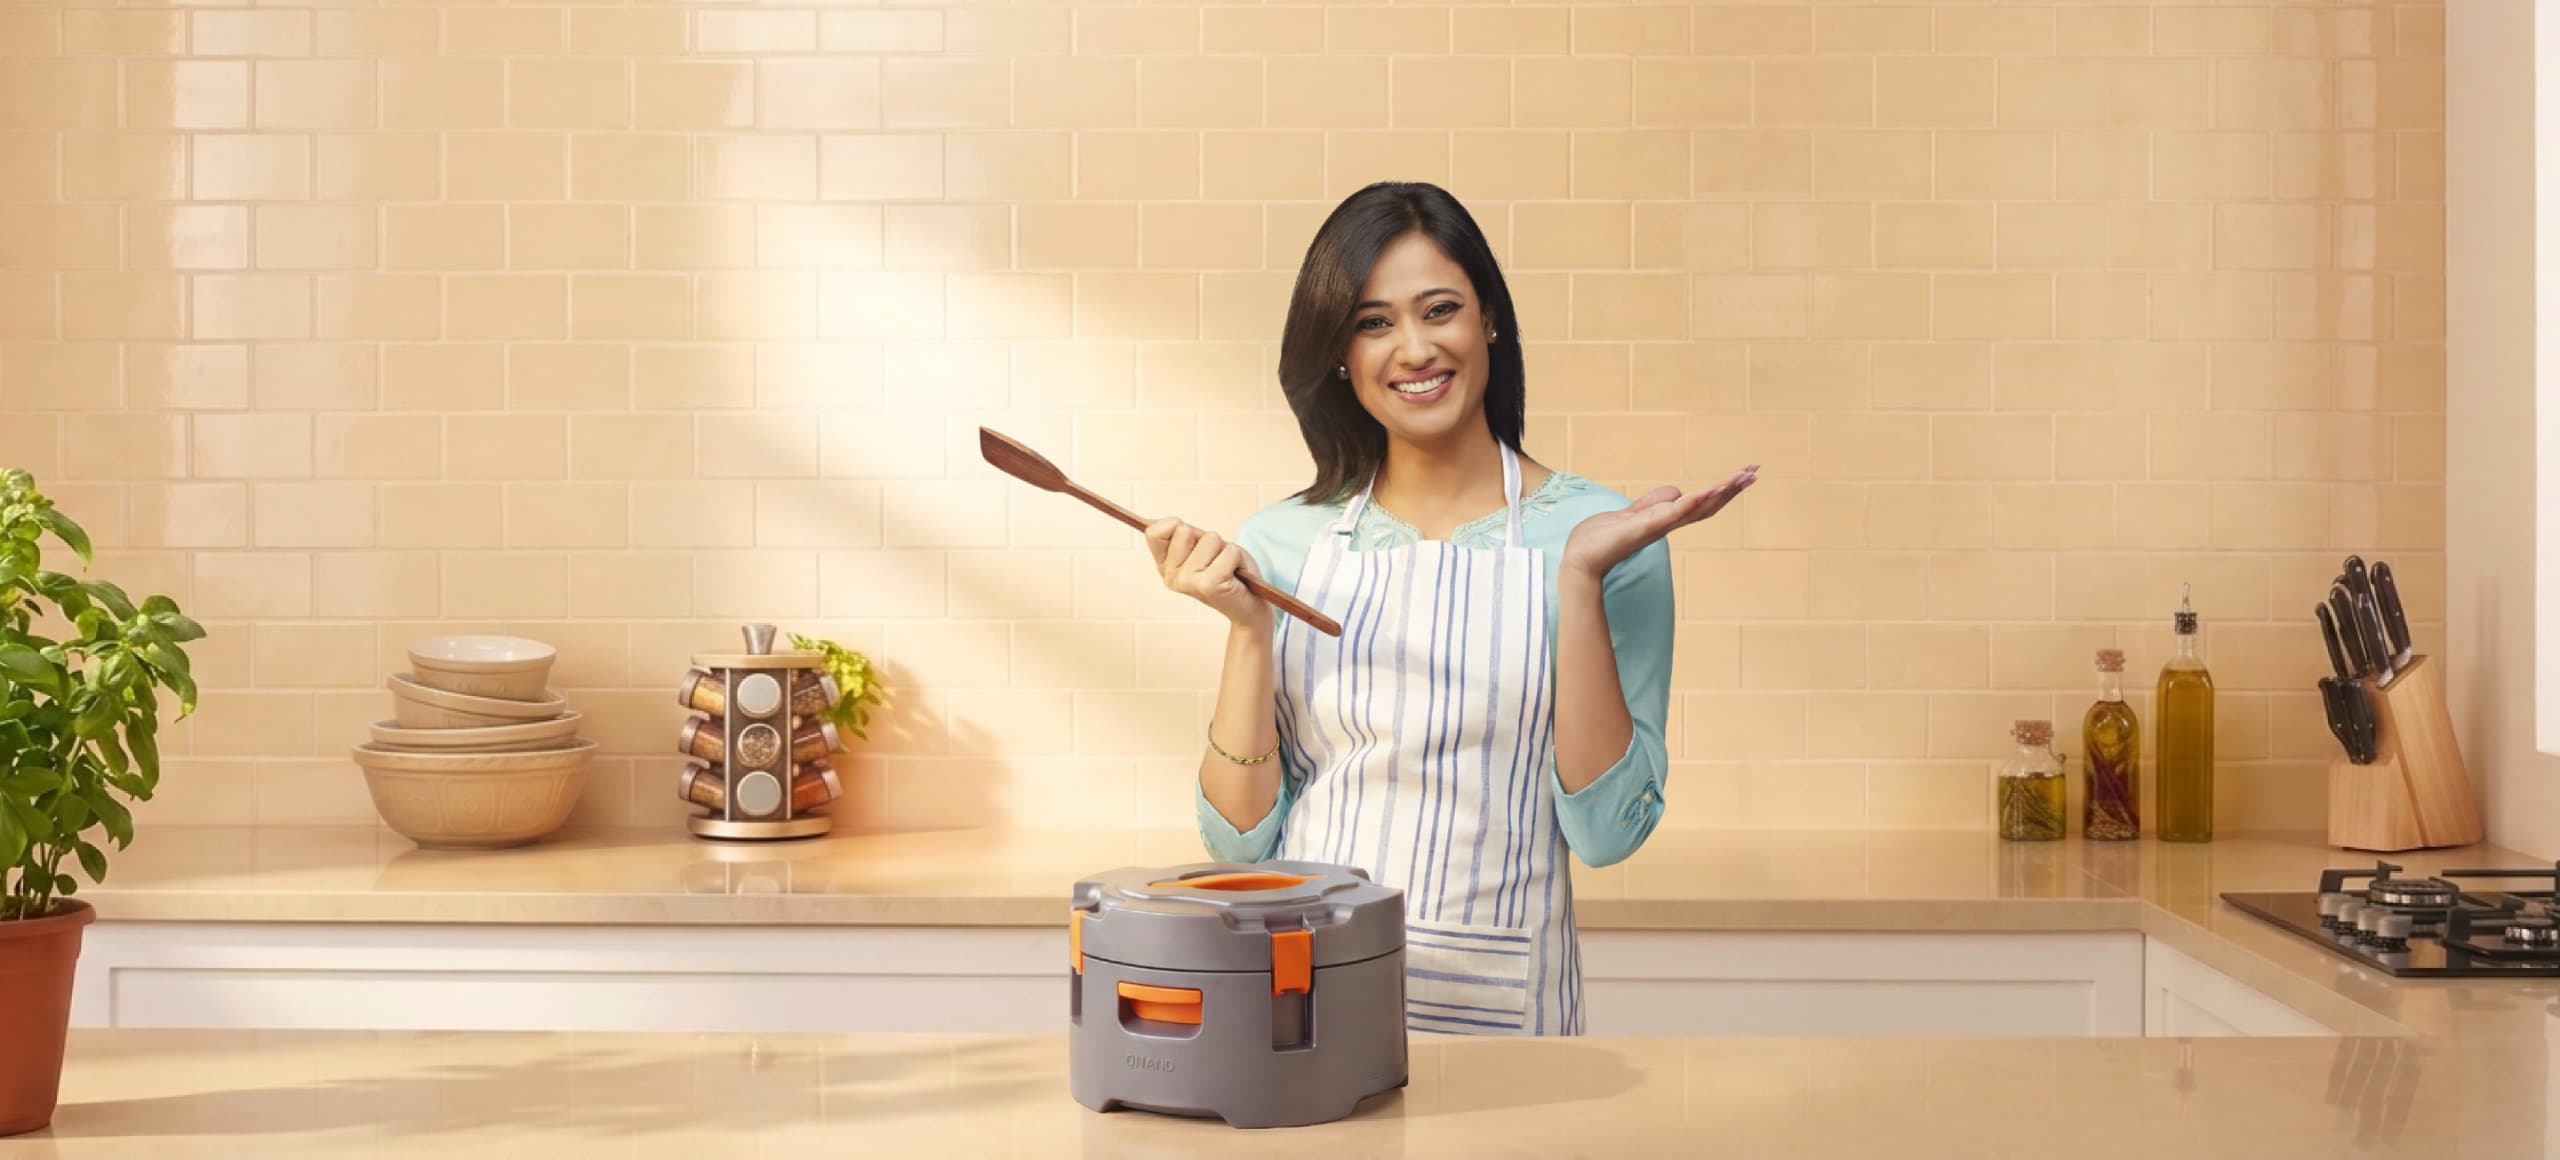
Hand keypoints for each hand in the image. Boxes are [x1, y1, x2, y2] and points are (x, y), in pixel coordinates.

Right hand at [1144, 518, 1270, 629]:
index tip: (1193, 541)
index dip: (1176, 526)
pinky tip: (1235, 575)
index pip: (1154, 532)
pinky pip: (1229, 551)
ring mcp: (1187, 582)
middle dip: (1207, 538)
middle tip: (1216, 559)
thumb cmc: (1228, 572)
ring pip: (1211, 538)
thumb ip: (1185, 535)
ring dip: (1225, 549)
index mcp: (1165, 567)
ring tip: (1228, 568)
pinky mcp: (1209, 585)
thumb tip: (1169, 521)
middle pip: (1184, 529)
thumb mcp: (1202, 548)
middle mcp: (1170, 577)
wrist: (1249, 607)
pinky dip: (1238, 558)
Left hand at [1561, 465, 1758, 580]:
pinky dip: (1692, 503)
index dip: (1723, 490)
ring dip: (1719, 492)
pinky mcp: (1643, 528)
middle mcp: (1666, 524)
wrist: (1580, 559)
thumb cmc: (1602, 539)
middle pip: (1707, 505)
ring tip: (1741, 477)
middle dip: (1731, 489)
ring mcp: (1657, 527)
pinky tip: (1707, 491)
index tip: (1744, 473)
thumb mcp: (1632, 512)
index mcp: (1665, 519)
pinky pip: (1672, 514)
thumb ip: (1653, 502)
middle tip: (1755, 471)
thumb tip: (1677, 490)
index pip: (1701, 503)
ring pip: (1696, 508)